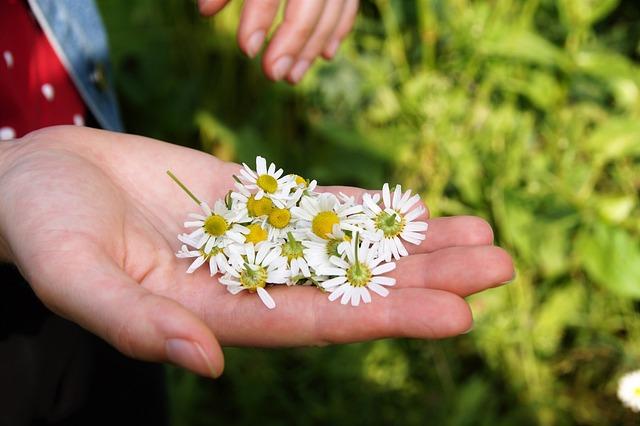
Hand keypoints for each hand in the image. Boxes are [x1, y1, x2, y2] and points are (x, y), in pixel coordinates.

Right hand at [0, 126, 513, 377]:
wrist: (38, 180)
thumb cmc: (40, 230)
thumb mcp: (72, 276)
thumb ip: (134, 321)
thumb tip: (203, 363)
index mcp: (213, 312)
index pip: (315, 321)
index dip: (385, 318)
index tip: (456, 315)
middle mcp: (248, 280)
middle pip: (352, 283)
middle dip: (426, 276)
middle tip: (501, 266)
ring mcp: (255, 236)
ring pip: (349, 241)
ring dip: (414, 239)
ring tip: (483, 234)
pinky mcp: (250, 197)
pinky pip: (321, 203)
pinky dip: (369, 204)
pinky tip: (416, 206)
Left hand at [198, 0, 358, 82]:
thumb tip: (205, 12)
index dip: (259, 15)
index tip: (246, 49)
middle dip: (293, 41)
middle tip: (273, 74)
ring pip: (334, 6)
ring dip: (314, 46)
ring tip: (292, 77)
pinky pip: (350, 1)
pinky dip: (339, 27)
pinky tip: (325, 54)